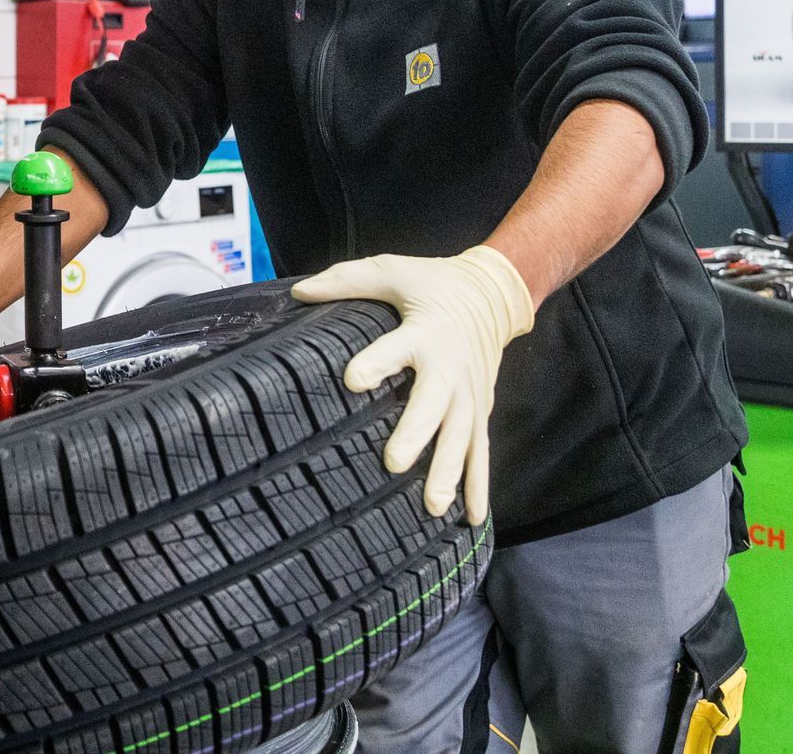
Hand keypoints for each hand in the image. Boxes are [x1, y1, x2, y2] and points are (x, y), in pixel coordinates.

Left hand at [291, 246, 533, 523]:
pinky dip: (479, 487)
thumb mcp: (392, 271)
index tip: (353, 380)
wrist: (494, 293)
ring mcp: (470, 394)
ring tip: (433, 507)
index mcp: (425, 332)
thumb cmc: (433, 283)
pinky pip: (481, 452)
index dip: (377, 362)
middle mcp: (450, 368)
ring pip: (461, 438)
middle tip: (394, 464)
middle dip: (416, 434)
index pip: (398, 348)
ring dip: (449, 473)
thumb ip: (346, 281)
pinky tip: (473, 520)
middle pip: (434, 405)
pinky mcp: (480, 411)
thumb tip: (298, 293)